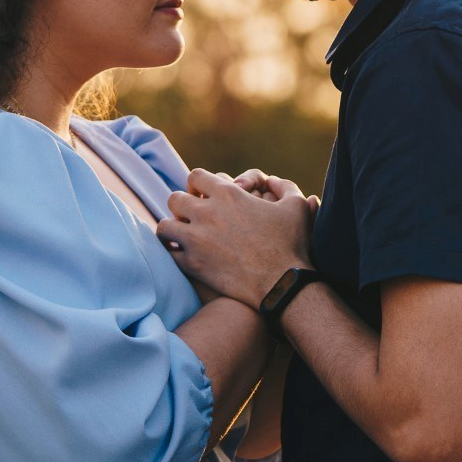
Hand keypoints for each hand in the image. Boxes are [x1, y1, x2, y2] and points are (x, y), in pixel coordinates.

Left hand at [157, 167, 314, 307]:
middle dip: (181, 206)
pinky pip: (168, 253)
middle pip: (175, 199)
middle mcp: (207, 213)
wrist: (282, 284)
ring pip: (165, 226)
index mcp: (228, 194)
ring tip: (180, 236)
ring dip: (172, 229)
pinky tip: (182, 256)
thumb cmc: (291, 244)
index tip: (200, 194)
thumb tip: (271, 180)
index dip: (196, 184)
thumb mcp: (296, 206)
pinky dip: (173, 253)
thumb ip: (283, 186)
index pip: (196, 177)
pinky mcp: (192, 264)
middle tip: (189, 216)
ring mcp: (196, 239)